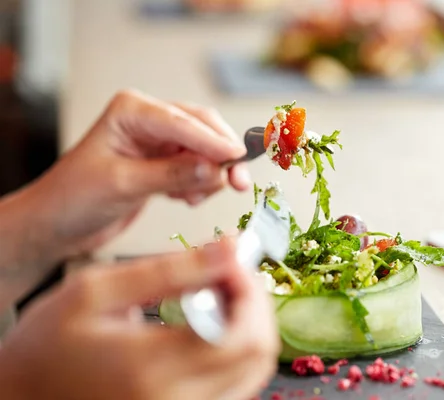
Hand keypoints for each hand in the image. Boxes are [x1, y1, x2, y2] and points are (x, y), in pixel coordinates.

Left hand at [0, 89, 251, 307]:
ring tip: (192, 198)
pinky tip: (184, 198)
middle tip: (240, 182)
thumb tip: (214, 169)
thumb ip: (170, 175)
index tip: (238, 159)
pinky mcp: (164, 164)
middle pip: (203, 129)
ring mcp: (158, 143)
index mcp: (132, 110)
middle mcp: (149, 120)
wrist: (57, 225)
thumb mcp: (122, 185)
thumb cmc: (73, 198)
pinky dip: (200, 185)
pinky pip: (198, 169)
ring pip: (205, 151)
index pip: (183, 122)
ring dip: (209, 175)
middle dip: (222, 156)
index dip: (214, 141)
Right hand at [0, 238, 279, 399]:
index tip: (233, 257)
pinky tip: (211, 319)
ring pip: (253, 369)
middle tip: (229, 270)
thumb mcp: (97, 291)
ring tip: (218, 291)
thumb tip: (228, 249)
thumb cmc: (46, 345)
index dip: (250, 289)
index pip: (244, 333)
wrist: (23, 393)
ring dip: (249, 323)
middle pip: (259, 353)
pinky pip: (235, 383)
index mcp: (152, 369)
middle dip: (255, 302)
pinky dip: (236, 347)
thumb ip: (170, 271)